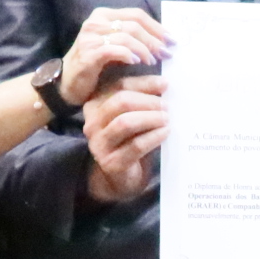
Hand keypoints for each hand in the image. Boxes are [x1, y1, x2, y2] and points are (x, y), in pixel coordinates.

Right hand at [60, 5, 166, 106]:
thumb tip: (163, 41)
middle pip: (135, 24)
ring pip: (127, 36)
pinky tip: (136, 63)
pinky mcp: (88, 53)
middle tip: (166, 54)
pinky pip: (113, 50)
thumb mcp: (115, 48)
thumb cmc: (94, 66)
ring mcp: (90, 36)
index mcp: (104, 15)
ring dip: (144, 49)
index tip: (172, 41)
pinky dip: (128, 55)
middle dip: (155, 39)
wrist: (66, 83)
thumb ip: (133, 40)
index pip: (137, 15)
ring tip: (153, 61)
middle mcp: (96, 22)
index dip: (157, 27)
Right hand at [83, 76, 165, 203]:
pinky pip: (135, 145)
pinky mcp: (111, 162)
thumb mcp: (132, 115)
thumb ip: (141, 99)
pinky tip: (165, 133)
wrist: (122, 175)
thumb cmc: (130, 139)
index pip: (118, 85)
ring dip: (150, 118)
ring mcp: (99, 144)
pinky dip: (153, 137)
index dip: (144, 83)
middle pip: (120, 102)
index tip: (165, 84)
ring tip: (167, 119)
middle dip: (147, 101)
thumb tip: (164, 85)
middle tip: (166, 106)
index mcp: (95, 104)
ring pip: (125, 123)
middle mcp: (92, 123)